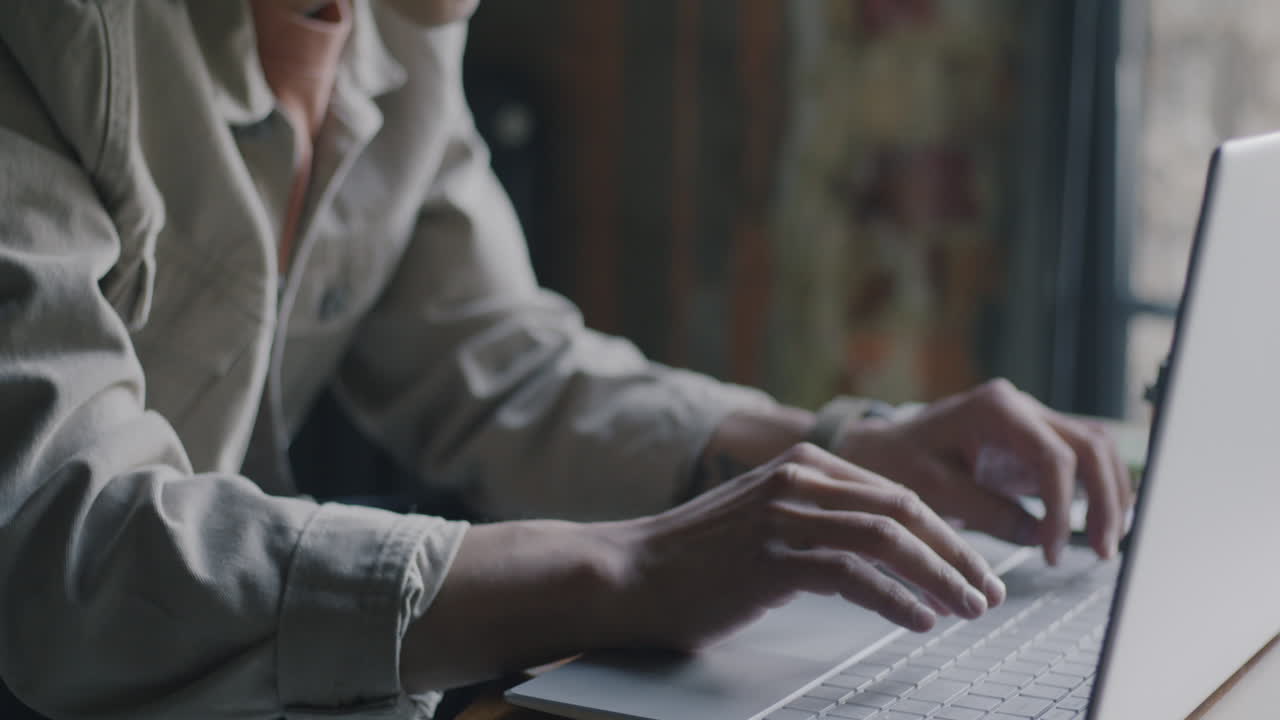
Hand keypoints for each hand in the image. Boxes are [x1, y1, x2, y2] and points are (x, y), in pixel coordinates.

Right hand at [607, 443, 1005, 651]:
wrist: (627, 572)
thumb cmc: (694, 556)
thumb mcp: (763, 519)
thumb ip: (818, 519)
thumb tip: (884, 549)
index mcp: (801, 466)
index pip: (895, 493)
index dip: (943, 533)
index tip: (973, 566)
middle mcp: (796, 482)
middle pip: (903, 510)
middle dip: (955, 554)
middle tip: (988, 589)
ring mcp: (782, 517)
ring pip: (887, 539)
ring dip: (938, 577)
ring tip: (967, 608)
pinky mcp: (769, 558)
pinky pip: (851, 575)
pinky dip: (894, 600)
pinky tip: (918, 620)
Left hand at [837, 379, 1134, 564]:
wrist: (883, 448)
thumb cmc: (899, 462)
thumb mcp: (934, 490)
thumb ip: (986, 511)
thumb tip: (1040, 536)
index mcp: (994, 409)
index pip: (1052, 456)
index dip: (1062, 506)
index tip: (1051, 549)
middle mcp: (1022, 407)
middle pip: (1090, 445)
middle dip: (1104, 500)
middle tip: (1103, 553)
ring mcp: (1033, 421)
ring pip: (1097, 448)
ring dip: (1109, 495)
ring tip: (1105, 546)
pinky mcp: (1036, 441)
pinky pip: (1082, 460)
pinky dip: (1096, 490)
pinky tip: (1099, 525)